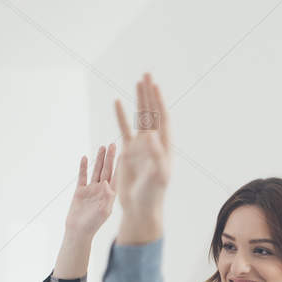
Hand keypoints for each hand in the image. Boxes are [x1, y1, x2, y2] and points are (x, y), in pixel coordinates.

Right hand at [63, 144, 117, 239]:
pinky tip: (85, 157)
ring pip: (96, 170)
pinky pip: (82, 176)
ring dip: (99, 159)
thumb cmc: (93, 224)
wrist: (78, 231)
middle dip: (110, 158)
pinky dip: (83, 167)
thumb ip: (106, 198)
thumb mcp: (103, 211)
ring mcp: (91, 189)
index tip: (125, 153)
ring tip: (102, 147)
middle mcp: (102, 190)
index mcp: (110, 194)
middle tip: (113, 144)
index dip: (120, 165)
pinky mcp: (80, 191)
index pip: (117, 176)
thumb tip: (107, 183)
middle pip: (107, 170)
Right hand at [112, 73, 170, 231]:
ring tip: (138, 82)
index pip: (162, 118)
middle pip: (152, 112)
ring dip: (139, 100)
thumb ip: (156, 156)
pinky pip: (124, 129)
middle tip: (146, 74)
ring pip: (140, 117)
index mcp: (164, 146)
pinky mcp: (128, 152)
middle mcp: (154, 143)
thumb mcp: (157, 176)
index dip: (158, 101)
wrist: (140, 207)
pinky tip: (118, 102)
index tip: (154, 85)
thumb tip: (151, 136)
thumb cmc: (152, 194)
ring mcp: (141, 146)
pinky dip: (121, 116)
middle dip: (149, 94)